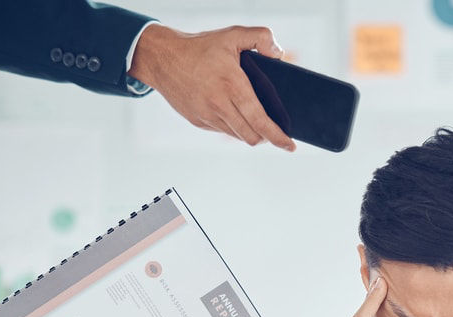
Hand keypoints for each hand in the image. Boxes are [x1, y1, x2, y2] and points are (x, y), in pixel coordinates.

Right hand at [128, 23, 295, 149]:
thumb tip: (279, 55)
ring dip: (250, 133)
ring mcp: (207, 116)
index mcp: (232, 86)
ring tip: (257, 123)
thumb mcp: (232, 34)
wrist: (162, 57)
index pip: (261, 121)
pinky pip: (222, 130)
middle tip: (275, 133)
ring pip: (237, 136)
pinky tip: (236, 115)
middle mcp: (219, 105)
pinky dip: (233, 127)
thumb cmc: (200, 47)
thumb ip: (261, 37)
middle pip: (251, 136)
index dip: (278, 137)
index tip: (290, 146)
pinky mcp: (197, 121)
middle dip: (267, 138)